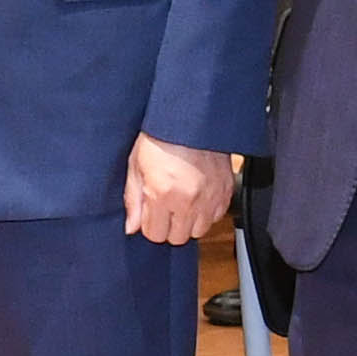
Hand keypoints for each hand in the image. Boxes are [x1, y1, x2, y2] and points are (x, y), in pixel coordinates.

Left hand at [123, 135, 237, 247]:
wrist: (191, 118)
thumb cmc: (161, 136)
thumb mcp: (136, 165)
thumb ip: (133, 200)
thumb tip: (131, 227)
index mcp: (162, 194)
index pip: (155, 234)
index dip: (150, 224)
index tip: (150, 211)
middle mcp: (188, 200)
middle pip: (178, 237)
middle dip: (169, 225)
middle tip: (165, 206)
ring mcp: (210, 197)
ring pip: (199, 230)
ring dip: (188, 221)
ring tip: (182, 201)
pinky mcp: (226, 191)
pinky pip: (216, 216)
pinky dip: (206, 211)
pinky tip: (197, 195)